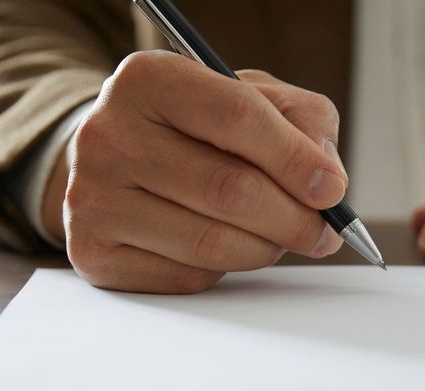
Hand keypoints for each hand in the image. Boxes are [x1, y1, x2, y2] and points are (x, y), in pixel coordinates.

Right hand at [49, 50, 347, 292]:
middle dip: (293, 218)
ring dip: (264, 249)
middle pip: (228, 189)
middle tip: (322, 233)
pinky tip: (225, 248)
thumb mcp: (248, 97)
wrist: (115, 160)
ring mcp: (92, 197)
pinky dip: (223, 271)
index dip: (296, 160)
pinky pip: (185, 276)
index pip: (237, 117)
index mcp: (148, 79)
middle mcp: (108, 134)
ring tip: (277, 237)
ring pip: (210, 243)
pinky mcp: (93, 252)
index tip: (333, 191)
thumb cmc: (192, 128)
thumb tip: (326, 179)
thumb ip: (299, 120)